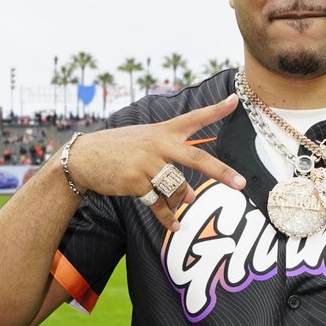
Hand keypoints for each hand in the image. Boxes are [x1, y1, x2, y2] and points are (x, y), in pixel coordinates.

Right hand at [67, 95, 245, 231]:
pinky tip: (175, 225)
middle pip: (197, 158)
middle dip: (221, 171)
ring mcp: (147, 163)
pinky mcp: (136, 182)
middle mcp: (158, 144)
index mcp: (162, 131)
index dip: (215, 110)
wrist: (84, 157)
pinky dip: (168, 217)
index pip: (193, 118)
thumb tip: (189, 197)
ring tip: (185, 203)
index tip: (235, 100)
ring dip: (183, 198)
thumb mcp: (144, 143)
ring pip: (178, 187)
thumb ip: (170, 167)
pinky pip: (159, 204)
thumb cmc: (119, 150)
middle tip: (240, 183)